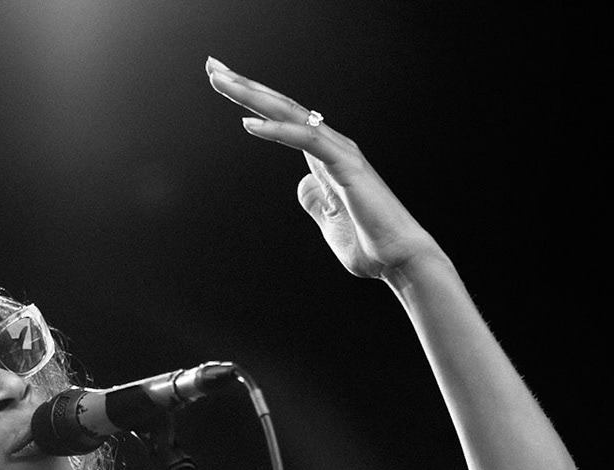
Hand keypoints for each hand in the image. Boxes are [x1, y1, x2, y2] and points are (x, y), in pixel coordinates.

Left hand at [206, 57, 442, 282]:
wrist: (400, 260)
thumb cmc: (369, 243)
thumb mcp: (328, 221)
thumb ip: (314, 200)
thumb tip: (302, 185)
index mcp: (325, 157)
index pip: (283, 119)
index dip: (253, 100)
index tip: (224, 83)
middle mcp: (332, 146)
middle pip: (281, 107)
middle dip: (245, 86)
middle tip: (213, 65)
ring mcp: (340, 153)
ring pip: (290, 114)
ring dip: (253, 96)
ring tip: (220, 80)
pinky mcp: (346, 167)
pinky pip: (307, 140)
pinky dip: (277, 131)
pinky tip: (248, 124)